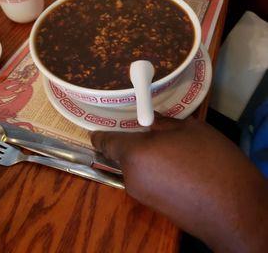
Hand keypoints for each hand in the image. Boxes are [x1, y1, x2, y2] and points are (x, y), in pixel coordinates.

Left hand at [91, 113, 267, 252]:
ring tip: (167, 144)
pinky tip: (175, 163)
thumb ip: (164, 123)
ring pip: (137, 168)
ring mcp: (143, 196)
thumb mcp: (191, 130)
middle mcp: (132, 177)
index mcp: (135, 154)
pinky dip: (155, 169)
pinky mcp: (156, 207)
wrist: (234, 210)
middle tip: (145, 126)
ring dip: (145, 156)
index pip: (106, 142)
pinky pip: (148, 181)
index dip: (100, 134)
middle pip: (122, 155)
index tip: (97, 126)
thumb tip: (151, 120)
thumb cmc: (211, 162)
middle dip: (130, 141)